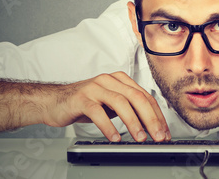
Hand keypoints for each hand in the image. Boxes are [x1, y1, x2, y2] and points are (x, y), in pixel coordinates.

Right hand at [41, 72, 170, 141]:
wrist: (54, 101)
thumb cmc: (84, 103)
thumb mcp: (110, 104)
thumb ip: (128, 108)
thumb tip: (150, 125)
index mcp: (120, 80)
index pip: (145, 96)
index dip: (157, 115)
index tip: (164, 131)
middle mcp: (109, 81)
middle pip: (136, 97)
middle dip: (150, 119)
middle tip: (157, 136)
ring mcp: (95, 88)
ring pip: (120, 102)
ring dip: (133, 122)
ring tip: (140, 138)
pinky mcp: (81, 98)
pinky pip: (98, 112)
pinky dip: (108, 126)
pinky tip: (115, 137)